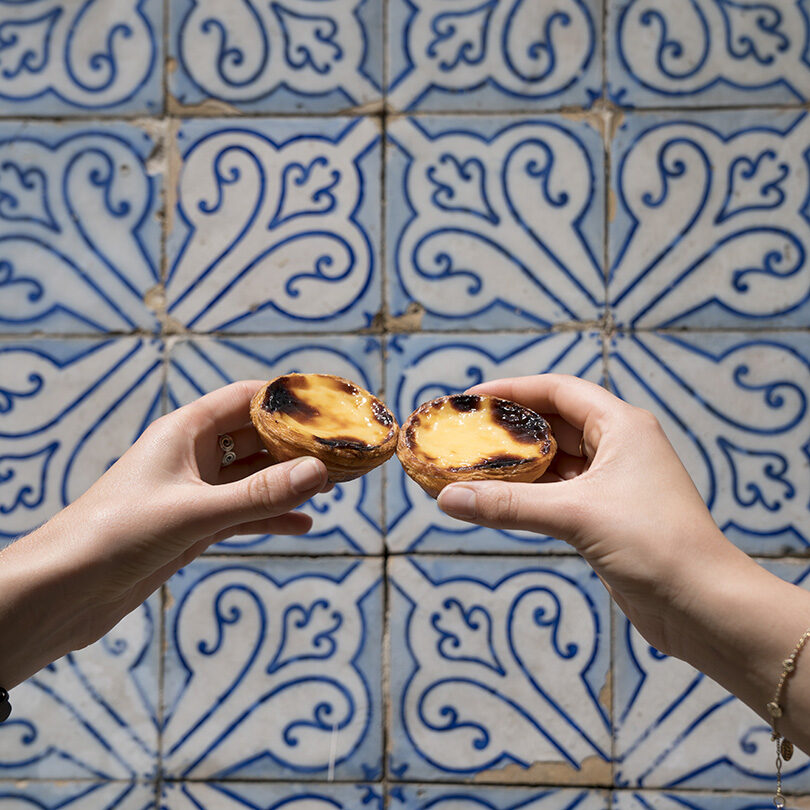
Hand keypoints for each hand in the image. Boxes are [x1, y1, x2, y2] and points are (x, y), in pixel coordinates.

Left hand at [0, 381, 327, 684]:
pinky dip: (272, 517)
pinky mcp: (194, 526)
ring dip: (289, 481)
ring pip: (253, 478)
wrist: (67, 590)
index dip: (285, 399)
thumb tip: (318, 472)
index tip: (327, 404)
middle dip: (296, 444)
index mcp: (183, 431)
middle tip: (340, 451)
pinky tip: (304, 524)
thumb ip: (258, 495)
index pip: (243, 398)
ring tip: (331, 485)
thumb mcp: (195, 512)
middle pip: (254, 438)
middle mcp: (191, 456)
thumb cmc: (117, 535)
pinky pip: (244, 513)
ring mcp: (194, 492)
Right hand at [436, 374, 757, 656]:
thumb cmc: (653, 545)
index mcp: (621, 426)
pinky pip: (557, 493)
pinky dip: (528, 494)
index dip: (513, 390)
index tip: (471, 401)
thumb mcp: (575, 516)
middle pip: (553, 423)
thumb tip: (447, 498)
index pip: (558, 391)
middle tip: (464, 436)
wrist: (702, 606)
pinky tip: (496, 500)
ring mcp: (612, 482)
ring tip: (470, 467)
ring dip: (516, 465)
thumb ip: (509, 505)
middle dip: (509, 430)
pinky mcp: (605, 515)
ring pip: (553, 461)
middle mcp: (618, 446)